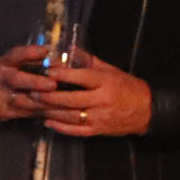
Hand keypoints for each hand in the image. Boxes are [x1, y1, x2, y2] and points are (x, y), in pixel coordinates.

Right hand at [0, 46, 58, 122]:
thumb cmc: (1, 77)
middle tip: (53, 84)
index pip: (14, 55)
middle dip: (36, 82)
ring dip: (47, 102)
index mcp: (2, 64)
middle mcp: (0, 79)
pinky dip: (47, 114)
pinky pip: (30, 114)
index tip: (46, 51)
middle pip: (16, 80)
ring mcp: (1, 98)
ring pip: (25, 101)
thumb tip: (58, 58)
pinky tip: (62, 113)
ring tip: (65, 102)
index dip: (30, 53)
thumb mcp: (9, 65)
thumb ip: (30, 61)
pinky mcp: (6, 113)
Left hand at [38, 50, 152, 136]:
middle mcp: (102, 100)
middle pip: (71, 99)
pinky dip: (60, 127)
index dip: (62, 74)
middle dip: (49, 95)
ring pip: (71, 116)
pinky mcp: (99, 130)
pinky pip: (76, 131)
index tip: (46, 70)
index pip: (81, 77)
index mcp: (105, 82)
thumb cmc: (126, 86)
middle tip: (32, 90)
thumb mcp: (110, 70)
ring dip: (51, 111)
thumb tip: (68, 48)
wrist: (147, 110)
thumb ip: (88, 60)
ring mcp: (100, 117)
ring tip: (35, 105)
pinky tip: (47, 122)